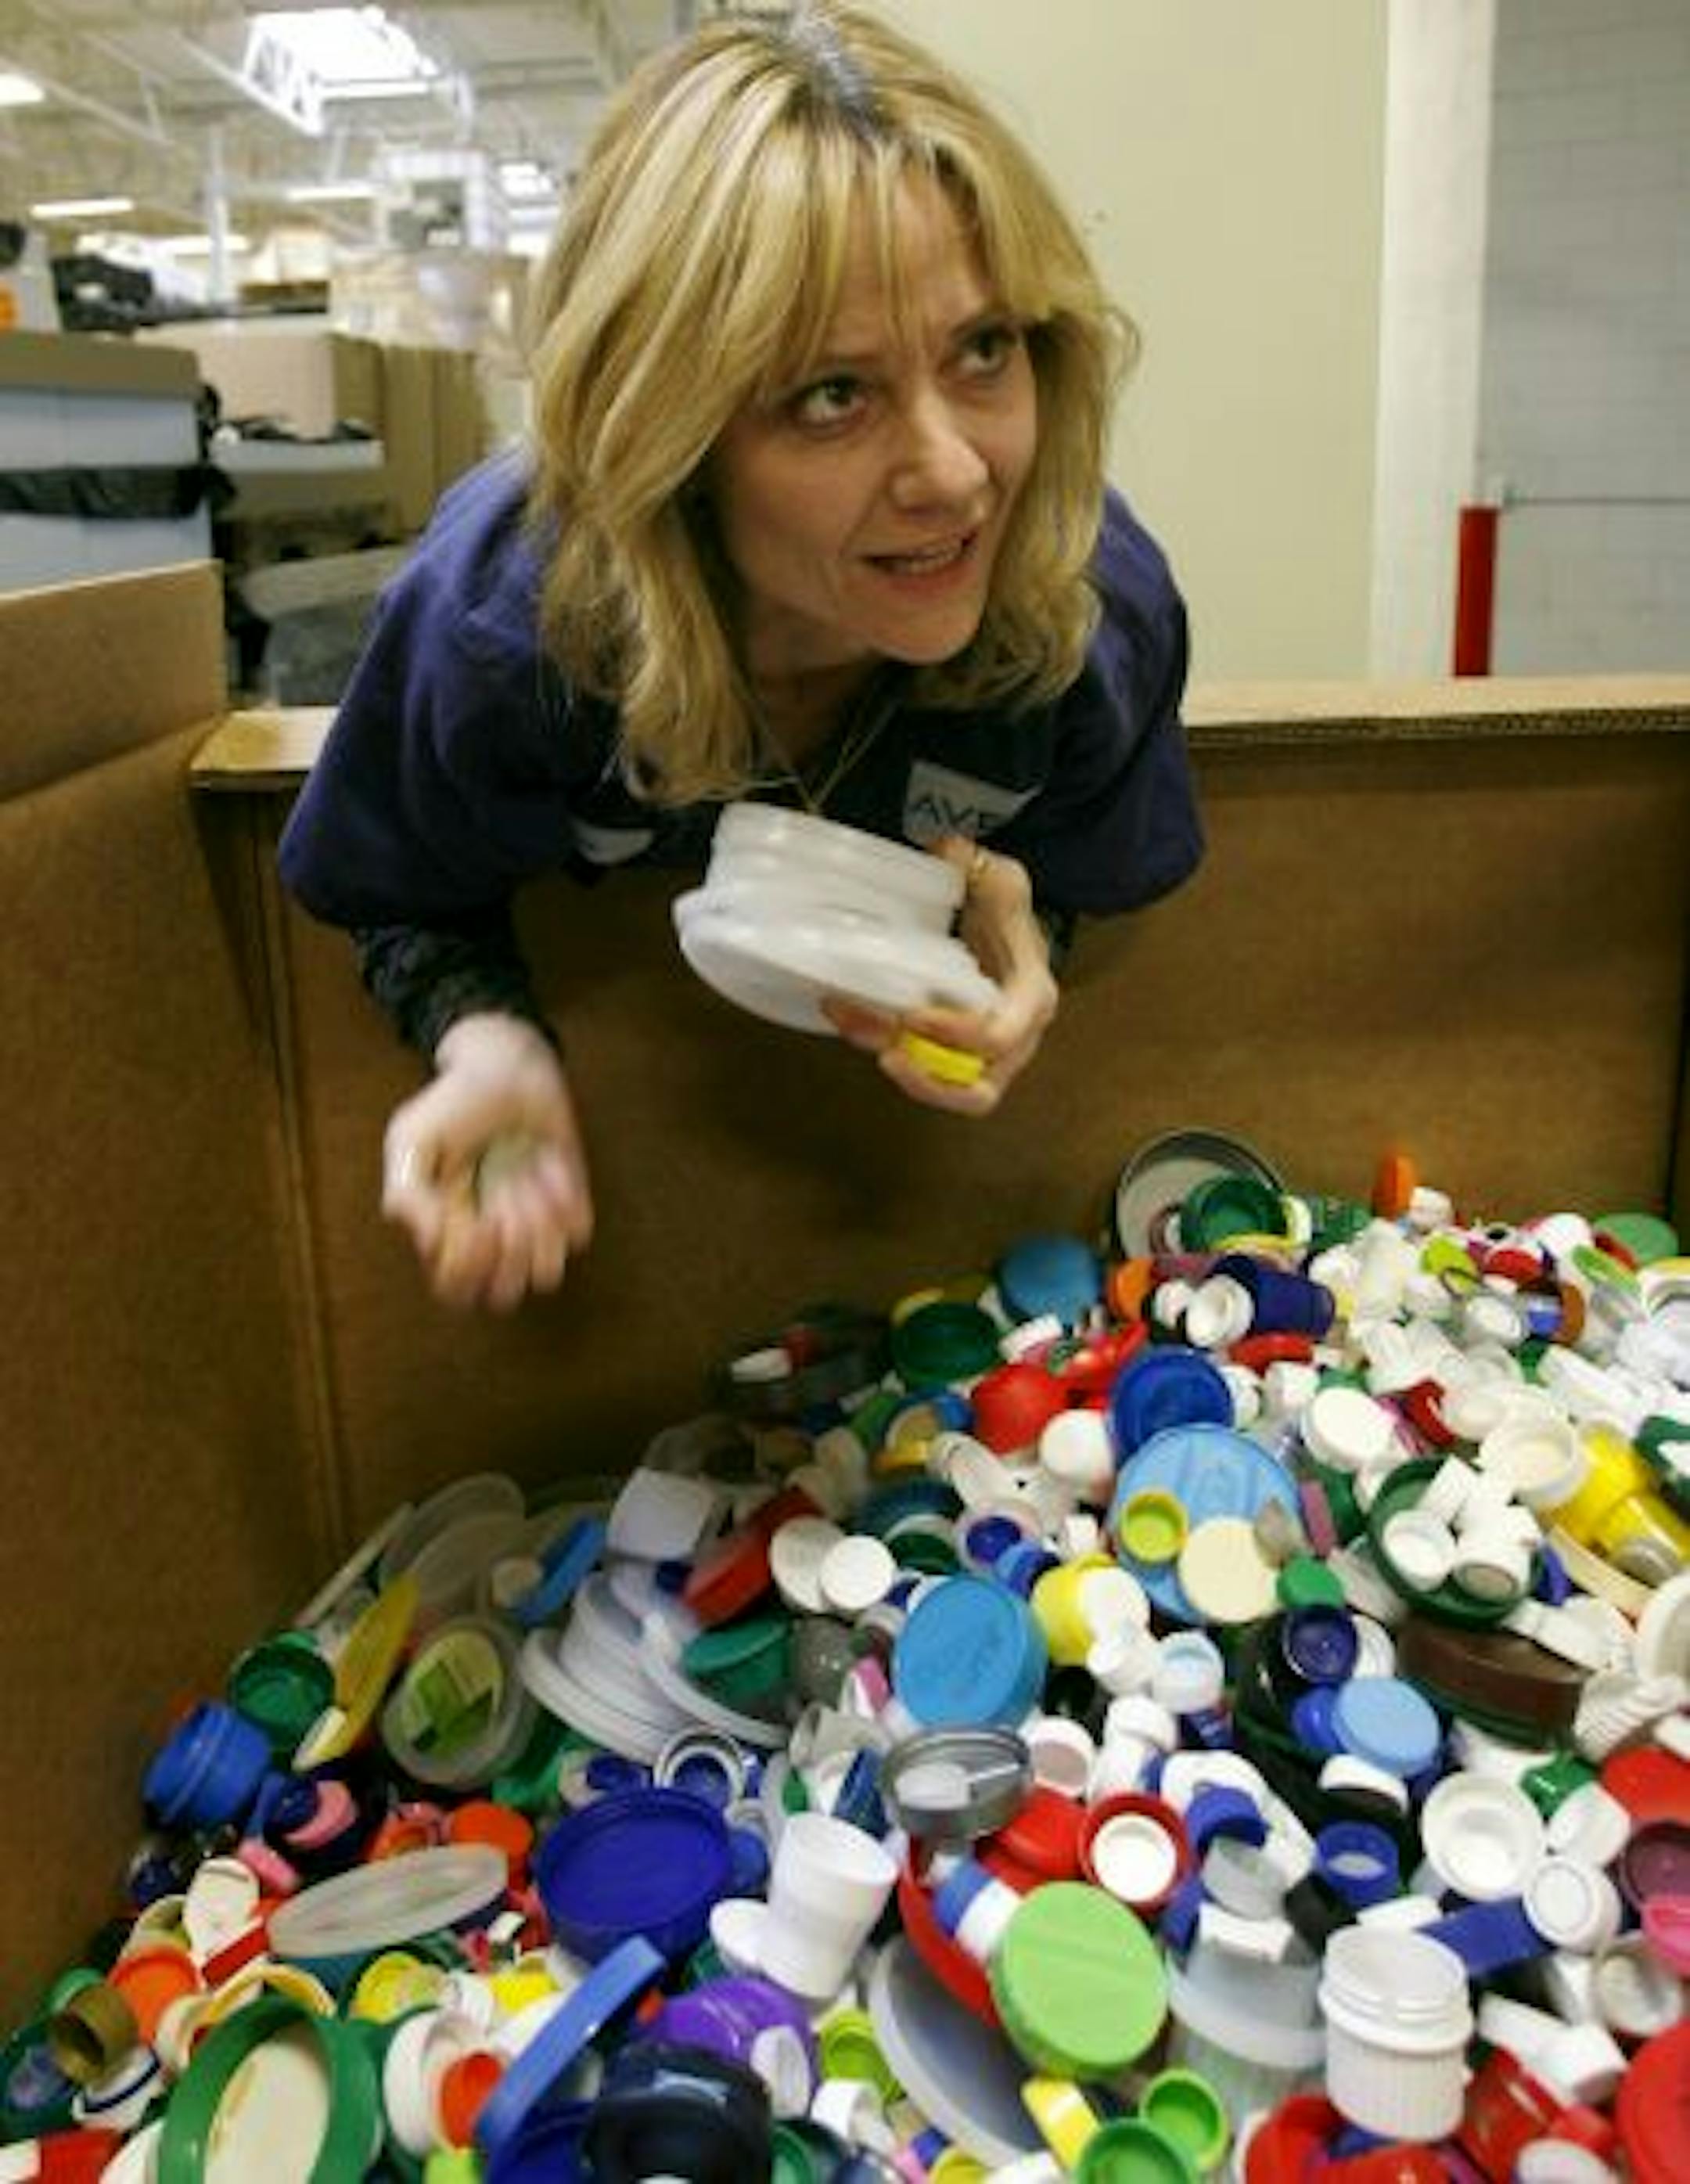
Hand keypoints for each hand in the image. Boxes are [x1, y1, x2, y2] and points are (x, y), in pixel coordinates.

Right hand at [380, 1013, 594, 1311]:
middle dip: (506, 1254)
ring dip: (538, 1227)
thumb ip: (407, 1195)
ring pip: (543, 1274)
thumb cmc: (455, 1104)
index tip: (477, 1220)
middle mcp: (490, 1239)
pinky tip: (549, 1162)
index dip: (468, 1266)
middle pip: (500, 1294)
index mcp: (446, 1233)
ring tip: (525, 1178)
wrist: (508, 1066)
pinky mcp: (570, 1205)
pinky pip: (577, 1234)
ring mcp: (533, 1226)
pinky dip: (567, 1199)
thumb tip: (433, 1245)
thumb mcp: (411, 1140)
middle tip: (504, 1205)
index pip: (455, 1288)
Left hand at [824, 837, 1057, 1113]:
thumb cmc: (1005, 911)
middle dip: (929, 1081)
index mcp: (1031, 998)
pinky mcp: (953, 1055)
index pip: (1000, 1036)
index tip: (912, 1015)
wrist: (1004, 928)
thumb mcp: (1002, 879)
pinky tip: (850, 1019)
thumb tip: (946, 850)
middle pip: (978, 1090)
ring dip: (899, 1069)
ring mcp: (985, 1055)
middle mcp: (1014, 1039)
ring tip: (853, 1027)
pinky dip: (887, 1051)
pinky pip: (925, 1071)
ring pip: (948, 1089)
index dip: (956, 1034)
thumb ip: (977, 866)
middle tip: (886, 1056)